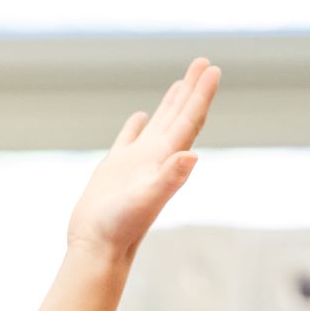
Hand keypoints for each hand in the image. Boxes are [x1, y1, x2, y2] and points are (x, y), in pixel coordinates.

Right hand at [66, 57, 220, 259]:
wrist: (97, 248)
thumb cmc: (120, 226)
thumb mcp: (146, 199)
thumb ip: (170, 177)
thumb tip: (192, 155)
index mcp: (166, 160)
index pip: (189, 119)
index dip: (202, 94)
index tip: (213, 68)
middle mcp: (156, 159)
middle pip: (180, 116)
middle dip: (192, 89)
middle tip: (203, 62)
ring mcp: (135, 164)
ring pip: (160, 125)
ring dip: (172, 103)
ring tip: (181, 83)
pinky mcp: (114, 170)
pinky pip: (130, 139)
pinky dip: (137, 125)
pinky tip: (141, 116)